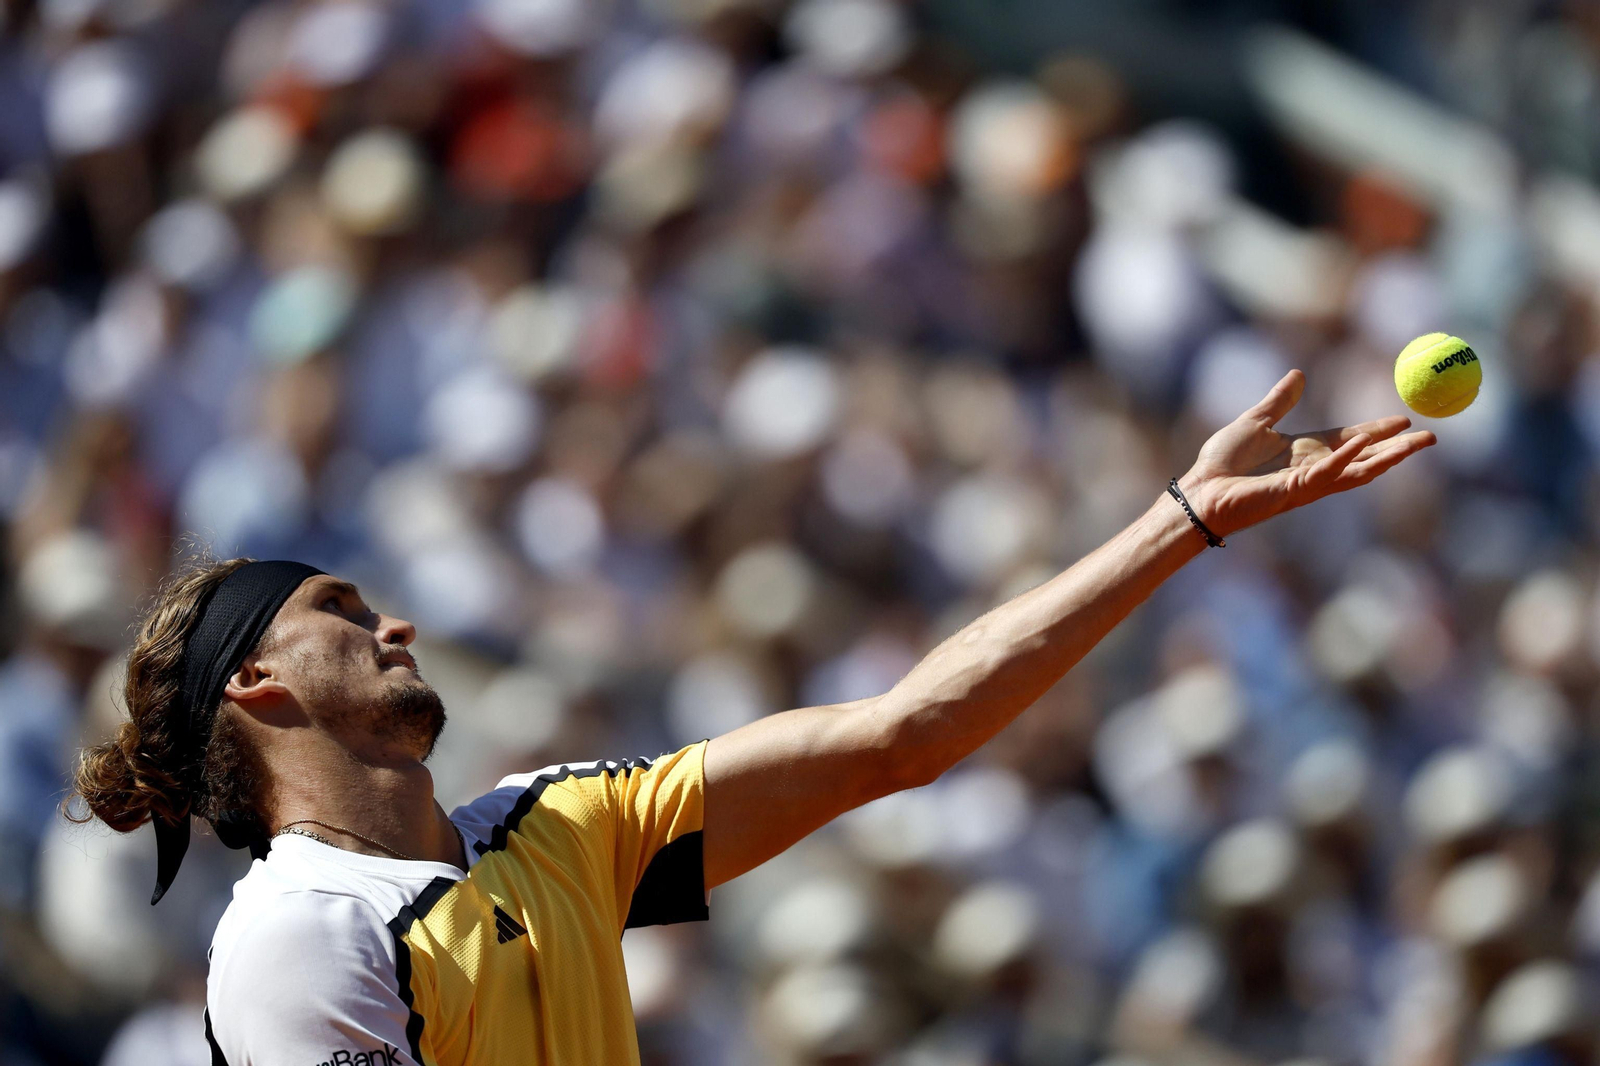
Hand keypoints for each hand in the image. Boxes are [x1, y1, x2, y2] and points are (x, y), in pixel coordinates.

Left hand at [1178, 369, 1436, 537]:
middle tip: (1430, 437)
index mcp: (1305, 452)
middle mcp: (1312, 469)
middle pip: (1364, 458)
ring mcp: (1306, 483)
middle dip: (1398, 449)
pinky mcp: (1293, 491)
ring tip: (1417, 445)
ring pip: (1357, 471)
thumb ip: (1279, 401)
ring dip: (1388, 458)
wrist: (1199, 491)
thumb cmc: (1221, 463)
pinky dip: (1343, 458)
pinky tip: (1360, 444)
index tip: (1404, 420)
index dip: (1376, 430)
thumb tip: (1298, 375)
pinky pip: (1325, 474)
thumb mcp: (1255, 422)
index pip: (1350, 439)